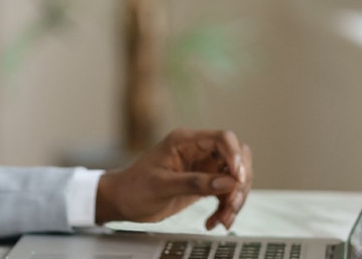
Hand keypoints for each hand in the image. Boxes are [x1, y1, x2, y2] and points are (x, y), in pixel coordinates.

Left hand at [95, 129, 252, 230]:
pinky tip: (215, 221)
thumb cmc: (134, 187)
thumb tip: (227, 182)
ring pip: (234, 177)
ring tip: (223, 218)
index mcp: (184, 141)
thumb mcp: (162, 185)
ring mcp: (202, 167)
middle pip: (235, 158)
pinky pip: (226, 192)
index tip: (237, 178)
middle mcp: (197, 151)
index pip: (222, 138)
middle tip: (231, 204)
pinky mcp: (204, 183)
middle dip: (239, 182)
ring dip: (235, 199)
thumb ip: (195, 183)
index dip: (235, 156)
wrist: (122, 201)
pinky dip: (226, 208)